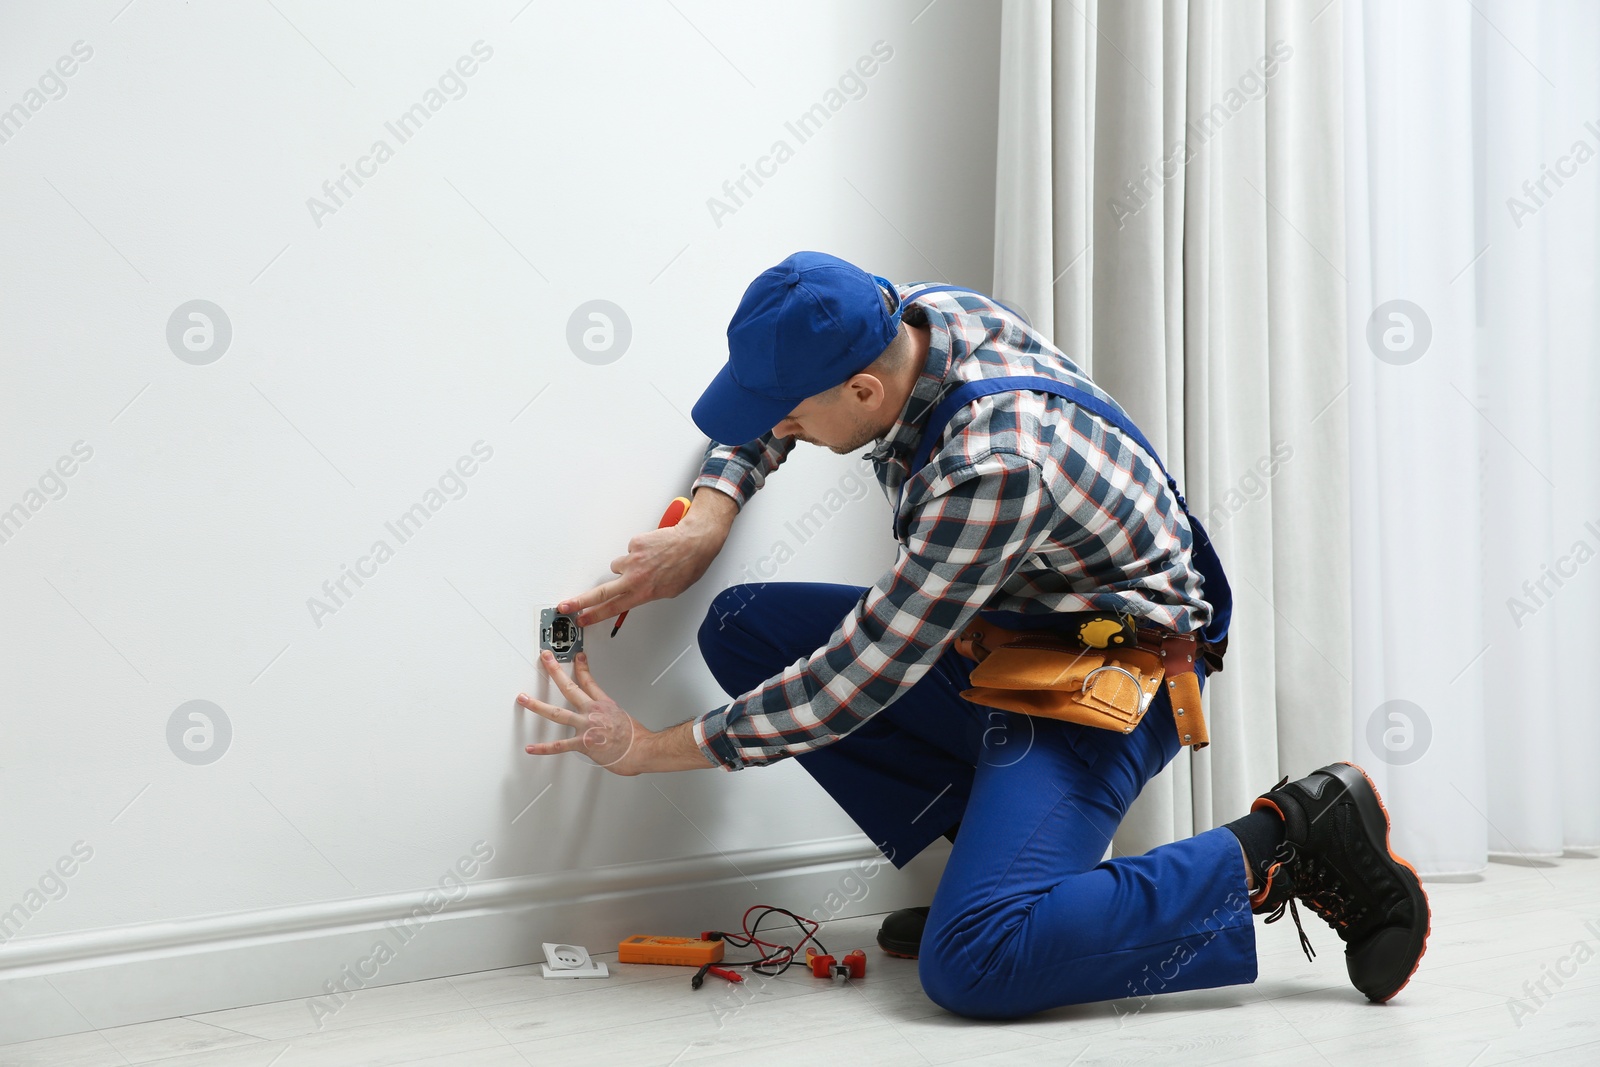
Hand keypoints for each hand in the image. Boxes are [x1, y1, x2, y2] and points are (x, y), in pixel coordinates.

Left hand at [519, 651, 643, 774]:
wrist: (641, 750)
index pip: (589, 681)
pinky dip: (543, 748)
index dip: (581, 667)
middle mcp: (593, 712)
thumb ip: (610, 717)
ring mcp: (586, 726)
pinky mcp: (583, 743)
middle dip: (555, 671)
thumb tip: (606, 721)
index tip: (577, 657)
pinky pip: (559, 746)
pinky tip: (531, 747)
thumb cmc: (636, 739)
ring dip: (537, 706)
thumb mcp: (624, 718)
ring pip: (557, 714)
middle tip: (545, 659)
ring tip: (523, 699)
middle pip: (570, 687)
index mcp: (604, 704)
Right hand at [559, 488, 736, 626]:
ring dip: (628, 565)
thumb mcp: (670, 590)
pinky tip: (653, 550)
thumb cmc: (688, 566)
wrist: (694, 542)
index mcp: (643, 593)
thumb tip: (639, 592)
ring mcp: (632, 560)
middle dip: (580, 601)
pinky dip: (639, 550)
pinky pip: (631, 550)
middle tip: (566, 606)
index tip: (581, 620)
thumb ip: (649, 593)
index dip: (594, 616)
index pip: (612, 608)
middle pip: (600, 593)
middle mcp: (634, 578)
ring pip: (619, 566)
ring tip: (648, 562)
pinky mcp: (634, 544)